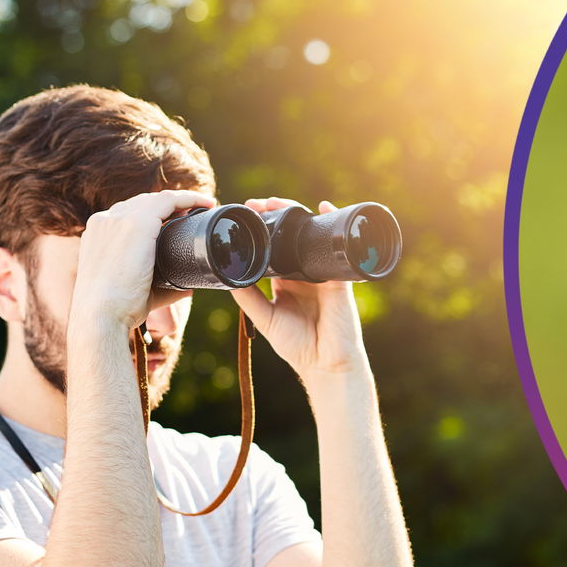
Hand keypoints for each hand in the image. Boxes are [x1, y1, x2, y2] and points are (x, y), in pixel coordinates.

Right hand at [71, 190, 215, 329]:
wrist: (101, 316)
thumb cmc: (117, 310)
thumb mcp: (135, 289)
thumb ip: (161, 286)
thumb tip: (188, 288)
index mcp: (98, 233)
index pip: (128, 212)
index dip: (155, 213)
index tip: (178, 219)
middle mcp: (105, 220)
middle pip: (143, 203)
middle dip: (169, 206)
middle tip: (194, 214)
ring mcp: (119, 218)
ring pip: (157, 199)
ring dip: (182, 200)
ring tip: (204, 206)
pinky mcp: (138, 223)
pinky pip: (169, 200)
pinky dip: (189, 198)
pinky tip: (205, 203)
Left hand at [231, 198, 370, 377]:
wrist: (326, 364)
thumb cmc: (298, 346)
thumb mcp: (265, 318)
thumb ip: (248, 297)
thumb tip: (227, 273)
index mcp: (286, 281)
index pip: (274, 247)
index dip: (262, 230)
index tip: (246, 214)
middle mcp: (304, 273)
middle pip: (291, 236)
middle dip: (277, 215)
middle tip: (258, 204)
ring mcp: (322, 272)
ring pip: (311, 235)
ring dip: (298, 214)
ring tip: (280, 203)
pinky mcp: (339, 276)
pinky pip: (337, 245)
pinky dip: (333, 222)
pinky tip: (325, 206)